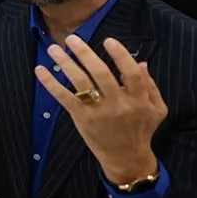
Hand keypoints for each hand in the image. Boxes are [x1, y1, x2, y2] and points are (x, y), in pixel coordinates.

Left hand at [36, 36, 165, 183]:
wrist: (126, 158)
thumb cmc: (140, 130)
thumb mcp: (156, 109)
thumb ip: (150, 86)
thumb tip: (141, 63)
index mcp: (139, 100)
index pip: (131, 74)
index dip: (121, 56)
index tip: (108, 40)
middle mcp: (118, 105)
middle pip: (101, 74)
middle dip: (85, 54)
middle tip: (72, 39)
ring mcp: (99, 113)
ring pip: (81, 83)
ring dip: (66, 63)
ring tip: (54, 48)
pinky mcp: (82, 119)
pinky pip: (64, 98)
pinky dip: (51, 83)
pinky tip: (40, 70)